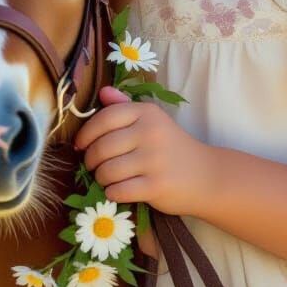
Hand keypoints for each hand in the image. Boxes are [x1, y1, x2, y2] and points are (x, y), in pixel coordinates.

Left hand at [72, 84, 210, 216]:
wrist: (205, 174)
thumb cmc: (172, 146)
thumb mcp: (153, 120)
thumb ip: (125, 106)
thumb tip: (102, 92)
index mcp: (146, 112)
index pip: (104, 118)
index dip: (86, 133)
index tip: (80, 145)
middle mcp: (150, 132)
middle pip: (101, 148)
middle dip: (91, 160)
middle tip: (94, 166)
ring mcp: (153, 160)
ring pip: (107, 171)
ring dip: (101, 178)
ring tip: (107, 178)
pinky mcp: (156, 186)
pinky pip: (118, 191)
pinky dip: (112, 193)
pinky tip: (118, 191)